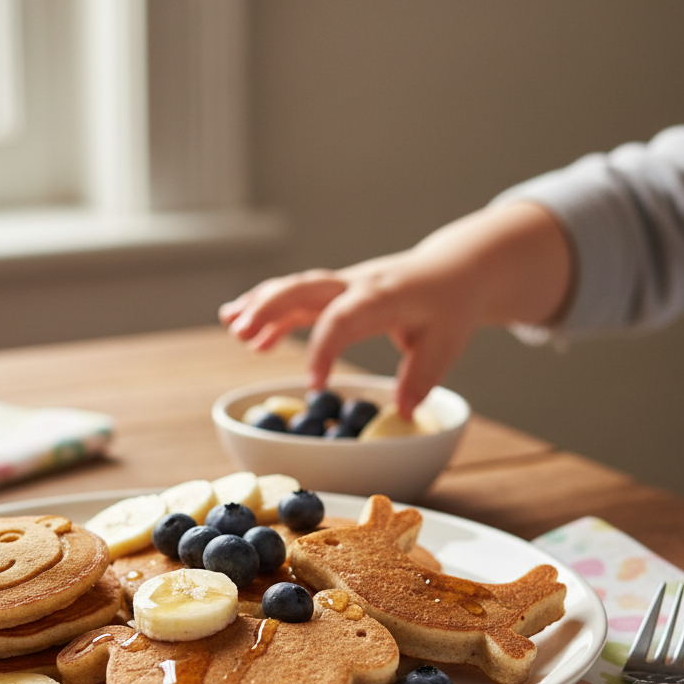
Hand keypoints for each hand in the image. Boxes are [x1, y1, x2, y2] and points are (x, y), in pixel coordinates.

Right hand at [220, 201, 570, 416]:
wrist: (451, 271)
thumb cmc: (448, 306)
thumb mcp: (446, 343)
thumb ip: (422, 377)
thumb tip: (403, 412)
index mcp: (382, 297)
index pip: (344, 318)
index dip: (325, 348)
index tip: (316, 385)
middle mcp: (355, 286)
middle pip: (306, 289)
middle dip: (272, 309)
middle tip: (243, 335)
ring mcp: (340, 286)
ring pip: (294, 288)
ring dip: (261, 304)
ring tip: (232, 325)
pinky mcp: (333, 293)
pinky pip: (295, 296)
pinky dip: (267, 307)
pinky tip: (240, 327)